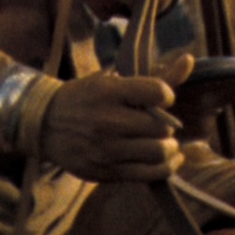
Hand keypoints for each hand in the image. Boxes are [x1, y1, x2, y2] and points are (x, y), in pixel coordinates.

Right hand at [39, 53, 190, 182]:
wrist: (45, 124)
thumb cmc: (85, 98)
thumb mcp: (112, 80)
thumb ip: (154, 76)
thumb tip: (189, 60)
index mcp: (108, 91)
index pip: (157, 92)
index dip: (165, 95)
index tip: (160, 97)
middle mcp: (107, 121)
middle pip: (161, 127)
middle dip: (167, 125)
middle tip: (161, 124)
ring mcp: (106, 149)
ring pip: (159, 152)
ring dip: (169, 147)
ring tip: (165, 142)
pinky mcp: (106, 172)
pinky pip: (149, 174)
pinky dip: (166, 167)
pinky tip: (168, 159)